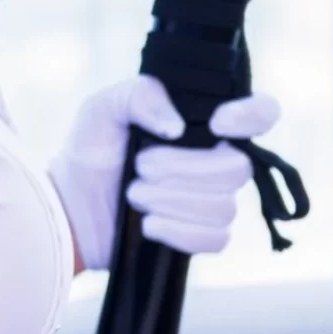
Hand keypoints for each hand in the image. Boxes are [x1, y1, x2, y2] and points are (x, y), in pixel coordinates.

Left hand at [46, 74, 281, 272]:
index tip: (216, 123)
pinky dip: (178, 232)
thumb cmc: (91, 151)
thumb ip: (140, 95)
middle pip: (238, 168)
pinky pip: (216, 238)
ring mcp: (213, 201)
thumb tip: (177, 126)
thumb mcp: (104, 108)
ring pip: (224, 206)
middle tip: (140, 167)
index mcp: (204, 123)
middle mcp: (218, 160)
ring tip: (134, 194)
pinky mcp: (202, 237)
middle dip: (182, 169)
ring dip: (171, 201)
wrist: (70, 206)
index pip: (262, 113)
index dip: (251, 118)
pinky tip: (148, 225)